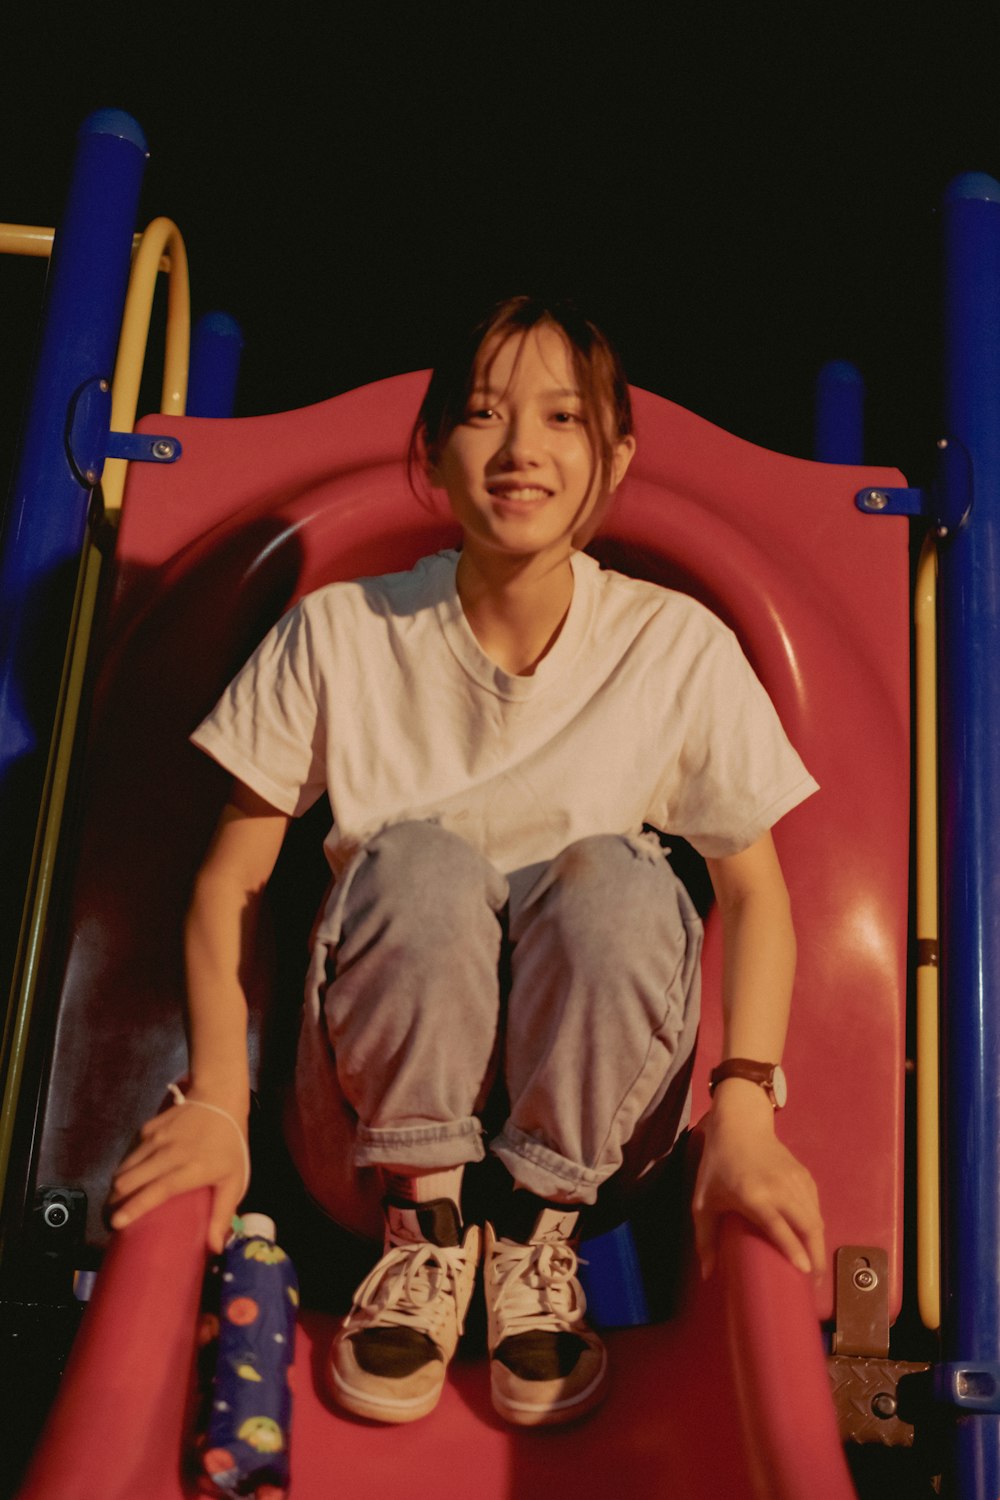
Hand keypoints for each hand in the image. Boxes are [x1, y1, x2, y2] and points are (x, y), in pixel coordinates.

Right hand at [107, 1094, 247, 1254]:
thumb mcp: (234, 1180)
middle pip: (129, 1180)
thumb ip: (223, 1213)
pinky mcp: (148, 1128)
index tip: (116, 1223)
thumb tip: (215, 1249)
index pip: (156, 1190)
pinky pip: (130, 1153)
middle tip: (113, 1218)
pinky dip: (127, 1167)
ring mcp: (156, 1138)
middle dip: (116, 1202)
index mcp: (190, 1169)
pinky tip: (131, 1177)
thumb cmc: (230, 1144)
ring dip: (118, 1186)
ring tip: (117, 1202)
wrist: (220, 1098)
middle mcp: (168, 1153)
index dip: (134, 1207)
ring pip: (125, 1167)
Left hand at [691, 1082, 824, 1280]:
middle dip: (816, 1256)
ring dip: (819, 1243)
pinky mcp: (804, 1174)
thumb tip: (707, 1274)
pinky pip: (816, 1205)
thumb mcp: (704, 1202)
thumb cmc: (718, 1165)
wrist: (739, 1126)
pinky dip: (818, 1225)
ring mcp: (795, 1180)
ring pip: (816, 1217)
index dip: (795, 1251)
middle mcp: (780, 1188)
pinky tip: (813, 1239)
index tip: (804, 1274)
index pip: (780, 1228)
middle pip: (808, 1226)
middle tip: (814, 1282)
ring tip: (815, 1267)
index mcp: (754, 1195)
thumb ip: (705, 1238)